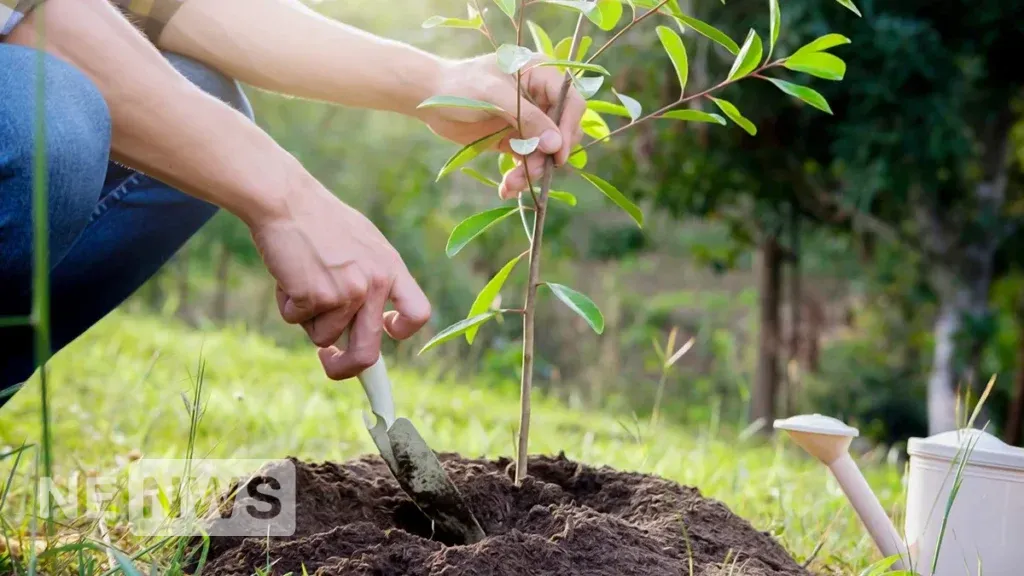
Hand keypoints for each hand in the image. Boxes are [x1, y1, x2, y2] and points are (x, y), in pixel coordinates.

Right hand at [250, 183, 430, 379]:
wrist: (286, 200)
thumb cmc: (319, 221)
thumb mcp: (362, 243)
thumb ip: (370, 277)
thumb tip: (368, 321)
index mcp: (391, 268)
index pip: (418, 313)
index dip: (402, 331)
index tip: (385, 331)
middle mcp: (374, 284)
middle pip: (369, 351)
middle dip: (347, 368)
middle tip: (330, 362)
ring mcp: (346, 292)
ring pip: (322, 336)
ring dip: (307, 318)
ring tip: (300, 278)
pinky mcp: (315, 297)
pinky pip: (296, 320)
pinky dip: (287, 305)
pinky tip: (288, 274)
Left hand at [416, 53, 586, 198]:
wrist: (429, 99)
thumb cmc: (460, 86)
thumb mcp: (494, 96)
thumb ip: (528, 119)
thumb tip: (556, 145)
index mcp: (541, 75)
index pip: (570, 102)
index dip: (568, 128)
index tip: (557, 154)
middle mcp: (540, 98)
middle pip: (561, 132)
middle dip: (546, 156)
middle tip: (530, 174)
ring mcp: (529, 121)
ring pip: (545, 152)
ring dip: (532, 171)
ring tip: (510, 185)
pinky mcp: (515, 140)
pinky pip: (528, 161)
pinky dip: (519, 177)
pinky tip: (506, 188)